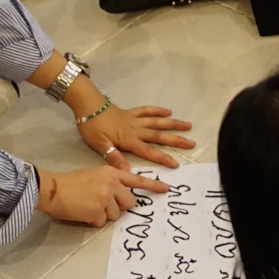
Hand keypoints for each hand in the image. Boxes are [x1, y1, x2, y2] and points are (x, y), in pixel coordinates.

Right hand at [36, 166, 169, 227]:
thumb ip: (110, 181)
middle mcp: (111, 184)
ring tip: (88, 206)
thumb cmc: (71, 181)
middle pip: (129, 202)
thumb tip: (120, 195)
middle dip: (120, 206)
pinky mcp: (97, 212)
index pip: (136, 179)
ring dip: (104, 214)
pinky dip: (93, 220)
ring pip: (116, 215)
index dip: (153, 185)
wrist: (52, 188)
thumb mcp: (95, 174)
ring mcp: (105, 198)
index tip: (166, 189)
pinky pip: (102, 222)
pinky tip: (83, 211)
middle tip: (104, 204)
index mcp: (111, 173)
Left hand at [77, 104, 195, 168]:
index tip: (176, 164)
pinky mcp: (130, 112)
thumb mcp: (100, 146)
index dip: (163, 158)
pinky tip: (168, 111)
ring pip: (157, 122)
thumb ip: (114, 157)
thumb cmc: (92, 127)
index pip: (149, 151)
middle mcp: (136, 129)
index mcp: (129, 140)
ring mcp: (134, 119)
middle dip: (176, 140)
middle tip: (191, 143)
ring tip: (188, 125)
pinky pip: (146, 111)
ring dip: (173, 124)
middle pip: (159, 135)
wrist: (87, 105)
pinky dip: (158, 110)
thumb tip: (127, 172)